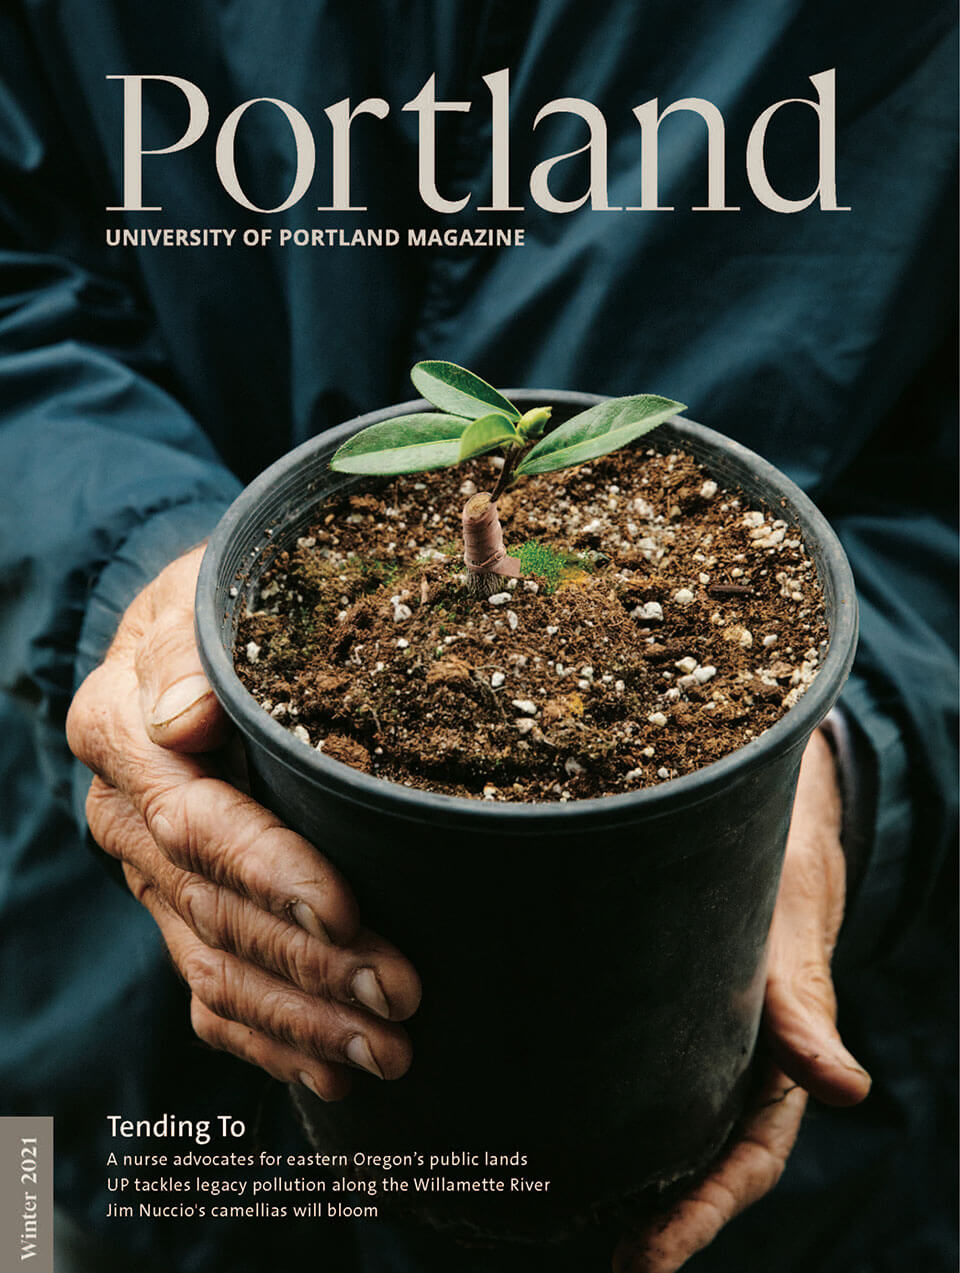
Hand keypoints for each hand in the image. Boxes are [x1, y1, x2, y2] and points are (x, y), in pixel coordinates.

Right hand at [67, 544, 420, 1100]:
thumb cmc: (220, 604)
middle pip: (216, 909)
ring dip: (302, 1018)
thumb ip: (183, 653)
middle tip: (401, 997)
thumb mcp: (203, 597)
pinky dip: (268, 1037)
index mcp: (122, 737)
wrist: (191, 636)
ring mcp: (151, 875)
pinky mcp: (179, 908)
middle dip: (310, 963)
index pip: (195, 822)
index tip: (344, 909)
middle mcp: (128, 818)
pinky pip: (209, 993)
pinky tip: (330, 1070)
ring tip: (387, 1053)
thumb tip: (183, 719)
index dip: (268, 871)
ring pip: (216, 966)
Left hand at [614, 730, 870, 1272]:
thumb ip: (807, 1017)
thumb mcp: (790, 950)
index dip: (701, 1216)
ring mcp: (700, 1053)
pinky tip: (565, 1131)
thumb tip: (847, 1091)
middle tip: (618, 1265)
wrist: (763, 842)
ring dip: (634, 1179)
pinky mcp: (663, 1022)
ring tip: (572, 1218)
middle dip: (665, 1220)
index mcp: (778, 1073)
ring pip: (670, 1131)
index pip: (745, 1165)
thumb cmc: (782, 896)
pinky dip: (612, 1116)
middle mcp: (736, 1074)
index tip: (649, 1255)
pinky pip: (642, 1080)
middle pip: (702, 1164)